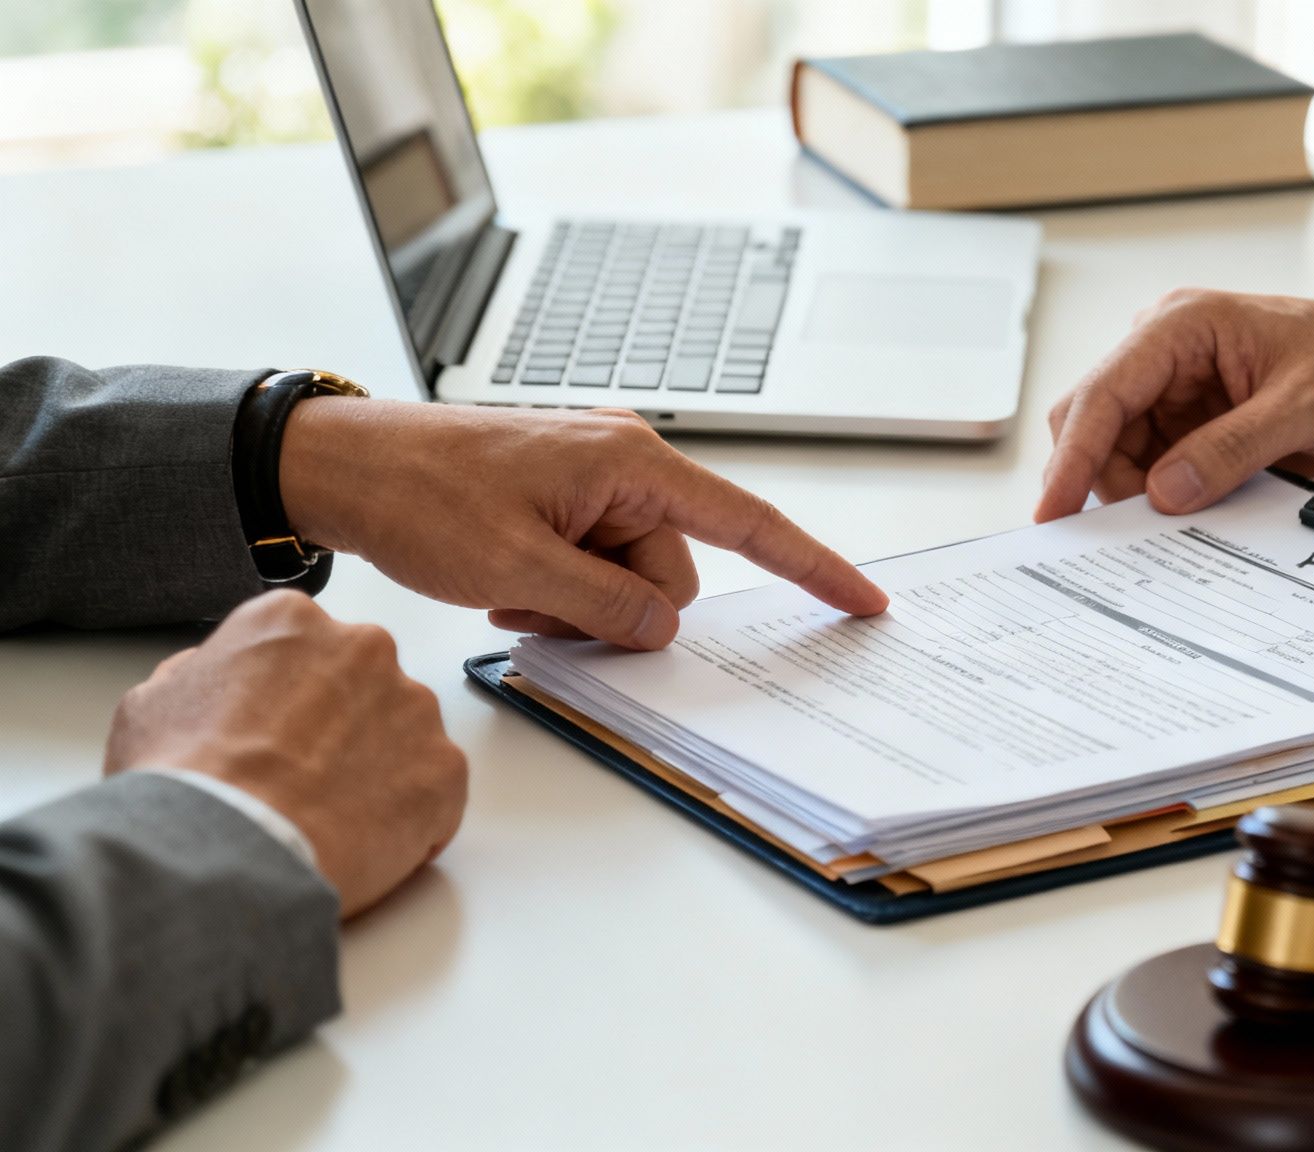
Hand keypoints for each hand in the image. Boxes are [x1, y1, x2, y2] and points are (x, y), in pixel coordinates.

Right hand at [104, 591, 466, 916]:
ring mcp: (415, 709)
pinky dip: (409, 818)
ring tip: (327, 815)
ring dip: (377, 769)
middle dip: (340, 727)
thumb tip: (216, 677)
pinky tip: (361, 840)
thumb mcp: (153, 703)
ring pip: (403, 735)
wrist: (229, 847)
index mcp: (293, 621)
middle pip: (362, 684)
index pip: (304, 647)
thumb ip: (200, 673)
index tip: (275, 730)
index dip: (287, 696)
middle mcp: (366, 649)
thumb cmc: (186, 779)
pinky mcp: (446, 770)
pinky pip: (434, 791)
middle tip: (301, 776)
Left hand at [278, 402, 888, 648]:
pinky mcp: (567, 499)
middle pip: (674, 572)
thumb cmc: (420, 494)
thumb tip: (663, 626)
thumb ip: (606, 607)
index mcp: (631, 464)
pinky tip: (505, 583)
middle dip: (619, 610)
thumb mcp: (518, 570)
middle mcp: (625, 463)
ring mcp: (595, 481)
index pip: (749, 524)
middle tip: (537, 608)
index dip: (813, 568)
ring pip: (630, 580)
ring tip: (508, 592)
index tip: (862, 601)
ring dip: (578, 606)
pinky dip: (558, 591)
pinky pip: (594, 567)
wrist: (345, 464)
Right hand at [1036, 289, 1313, 520]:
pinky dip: (1164, 501)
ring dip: (1137, 497)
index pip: (1103, 393)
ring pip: (1121, 455)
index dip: (1072, 454)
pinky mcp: (1198, 429)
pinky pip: (1157, 471)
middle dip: (1102, 480)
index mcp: (1182, 326)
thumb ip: (1230, 448)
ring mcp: (1181, 395)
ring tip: (1174, 527)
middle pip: (1096, 425)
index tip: (1054, 510)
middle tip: (1124, 536)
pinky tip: (1187, 519)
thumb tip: (1164, 493)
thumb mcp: (1302, 405)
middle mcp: (1168, 356)